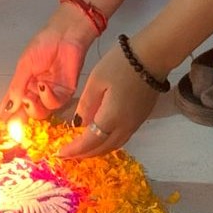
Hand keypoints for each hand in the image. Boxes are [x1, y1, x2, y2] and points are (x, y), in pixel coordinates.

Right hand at [1, 8, 95, 119]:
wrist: (65, 35)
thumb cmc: (43, 43)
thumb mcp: (24, 65)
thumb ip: (17, 86)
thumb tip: (9, 107)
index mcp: (25, 83)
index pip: (14, 102)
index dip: (8, 112)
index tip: (1, 122)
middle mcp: (37, 91)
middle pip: (27, 111)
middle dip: (21, 114)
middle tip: (16, 112)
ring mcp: (51, 93)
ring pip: (41, 112)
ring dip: (33, 107)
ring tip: (29, 97)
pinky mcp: (65, 92)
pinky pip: (55, 103)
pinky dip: (47, 98)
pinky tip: (44, 87)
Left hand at [58, 41, 160, 158]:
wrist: (152, 57)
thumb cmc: (121, 64)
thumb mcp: (97, 80)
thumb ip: (86, 104)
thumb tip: (78, 124)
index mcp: (112, 118)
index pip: (90, 142)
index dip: (75, 150)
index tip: (60, 154)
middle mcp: (125, 127)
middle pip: (103, 148)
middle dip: (84, 154)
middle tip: (69, 155)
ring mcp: (135, 124)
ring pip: (114, 145)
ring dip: (97, 150)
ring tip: (82, 150)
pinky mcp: (141, 118)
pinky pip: (122, 138)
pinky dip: (108, 142)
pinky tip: (100, 136)